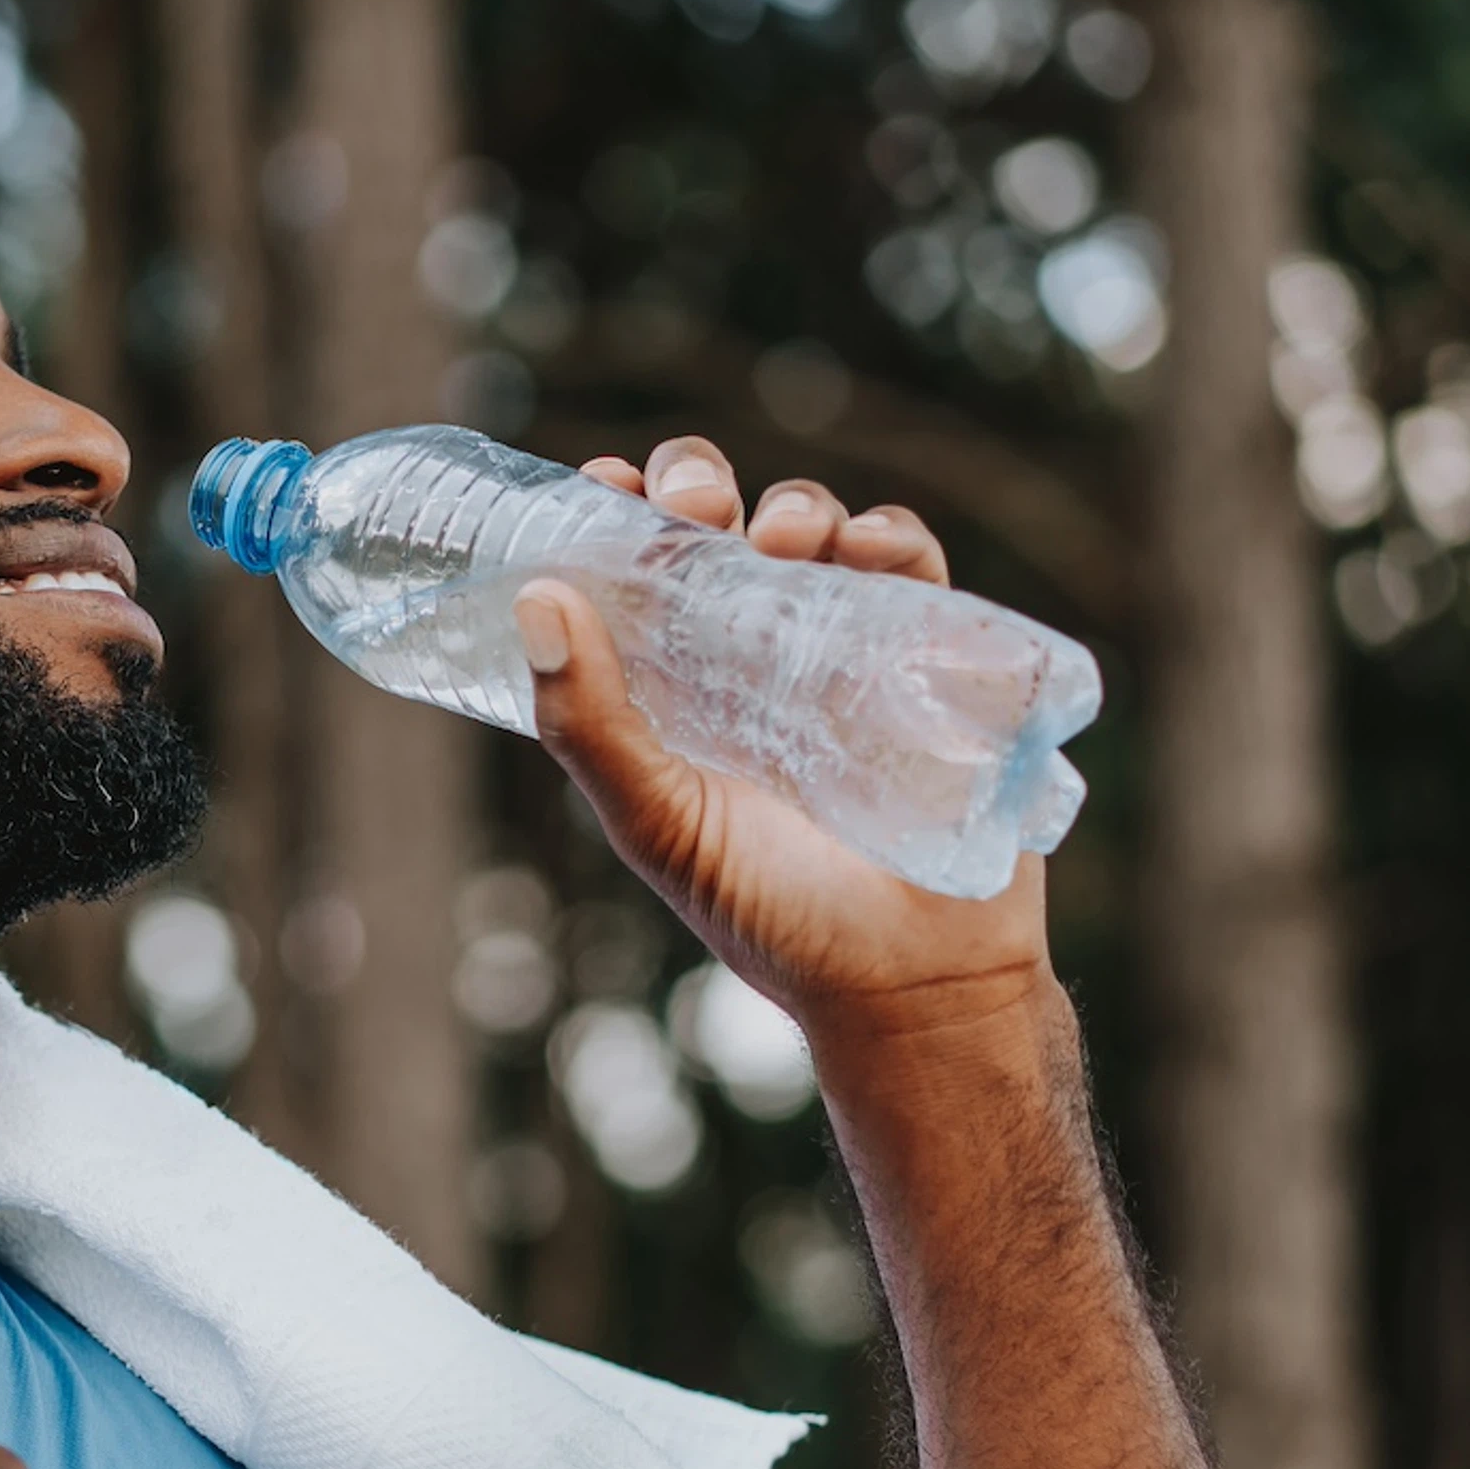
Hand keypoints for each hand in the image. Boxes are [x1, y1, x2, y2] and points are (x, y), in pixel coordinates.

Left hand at [516, 436, 1053, 1055]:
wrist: (911, 982)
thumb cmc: (774, 915)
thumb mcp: (660, 824)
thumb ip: (593, 729)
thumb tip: (539, 601)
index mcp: (672, 685)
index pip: (633, 574)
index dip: (615, 517)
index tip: (599, 486)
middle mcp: (751, 653)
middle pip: (717, 527)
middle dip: (698, 488)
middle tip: (693, 506)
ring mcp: (842, 647)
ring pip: (812, 530)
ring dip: (793, 506)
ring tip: (782, 537)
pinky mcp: (930, 654)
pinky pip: (911, 565)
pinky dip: (890, 536)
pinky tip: (868, 547)